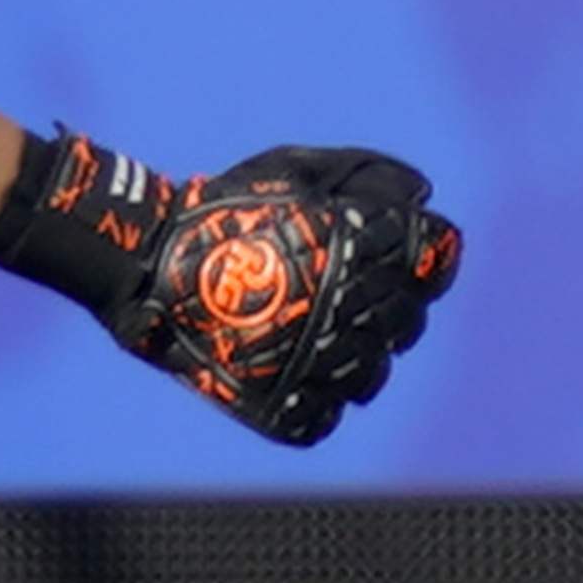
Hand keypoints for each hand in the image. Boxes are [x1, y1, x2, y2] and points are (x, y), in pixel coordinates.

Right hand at [0, 126, 461, 445]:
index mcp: (365, 245)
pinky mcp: (289, 407)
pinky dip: (311, 397)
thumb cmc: (224, 208)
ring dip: (350, 357)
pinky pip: (325, 414)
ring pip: (372, 376)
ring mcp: (323, 363)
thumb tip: (422, 196)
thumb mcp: (295, 168)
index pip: (438, 258)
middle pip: (410, 322)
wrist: (144, 261)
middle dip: (383, 307)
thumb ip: (367, 173)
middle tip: (332, 292)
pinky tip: (284, 367)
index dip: (422, 255)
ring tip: (305, 334)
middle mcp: (356, 307)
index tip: (393, 255)